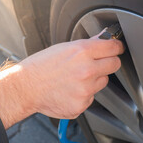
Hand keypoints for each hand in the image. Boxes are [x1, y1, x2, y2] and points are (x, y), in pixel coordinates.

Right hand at [0, 37, 123, 128]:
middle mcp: (87, 70)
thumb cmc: (42, 66)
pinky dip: (84, 94)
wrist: (26, 87)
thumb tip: (103, 39)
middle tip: (98, 63)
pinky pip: (92, 97)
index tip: (117, 49)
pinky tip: (70, 89)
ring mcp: (85, 89)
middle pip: (115, 65)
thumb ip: (87, 45)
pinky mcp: (82, 104)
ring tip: (76, 78)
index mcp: (83, 52)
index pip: (114, 48)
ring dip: (95, 79)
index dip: (116, 47)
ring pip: (103, 82)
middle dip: (109, 62)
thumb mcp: (65, 47)